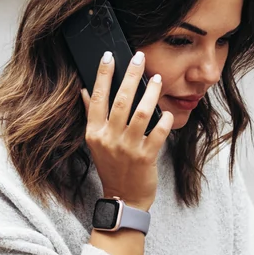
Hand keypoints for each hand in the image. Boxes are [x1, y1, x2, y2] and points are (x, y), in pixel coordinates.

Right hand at [81, 51, 173, 210]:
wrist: (124, 198)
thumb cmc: (112, 167)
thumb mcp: (96, 142)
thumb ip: (91, 115)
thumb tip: (83, 90)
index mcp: (95, 132)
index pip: (97, 98)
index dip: (103, 75)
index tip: (110, 56)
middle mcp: (109, 138)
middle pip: (120, 100)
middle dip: (131, 76)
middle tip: (139, 58)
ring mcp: (127, 148)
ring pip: (141, 113)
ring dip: (150, 94)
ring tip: (157, 79)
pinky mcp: (145, 157)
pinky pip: (158, 132)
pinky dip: (165, 120)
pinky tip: (169, 112)